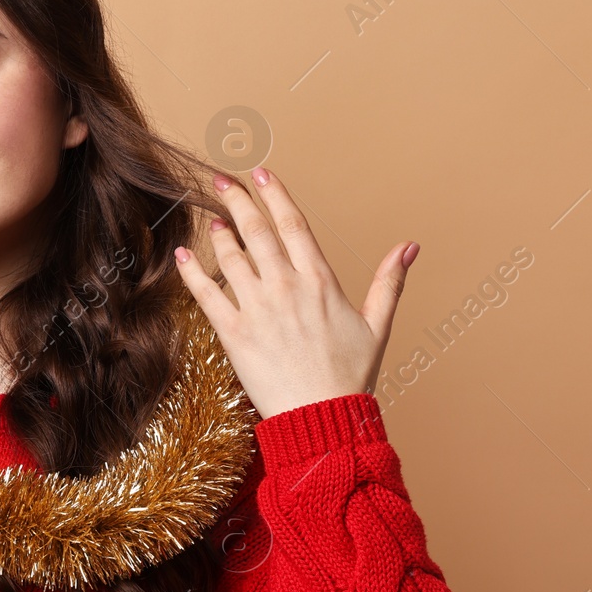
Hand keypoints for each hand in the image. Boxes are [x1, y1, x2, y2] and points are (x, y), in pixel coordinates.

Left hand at [172, 167, 416, 420]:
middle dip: (237, 201)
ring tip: (210, 218)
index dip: (275, 195)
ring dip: (218, 234)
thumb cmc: (351, 376)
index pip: (293, 224)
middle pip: (256, 231)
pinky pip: (207, 296)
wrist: (322, 418)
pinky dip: (191, 273)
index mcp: (320, 280)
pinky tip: (181, 256)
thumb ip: (390, 282)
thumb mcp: (378, 325)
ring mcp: (258, 309)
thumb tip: (410, 247)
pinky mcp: (234, 334)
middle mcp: (286, 287)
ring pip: (230, 259)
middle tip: (221, 180)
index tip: (262, 173)